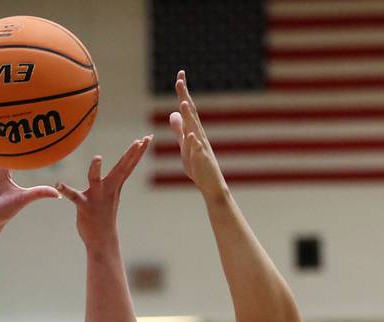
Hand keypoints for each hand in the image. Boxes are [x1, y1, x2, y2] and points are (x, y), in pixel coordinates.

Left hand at [55, 136, 151, 246]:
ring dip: (96, 169)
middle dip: (131, 154)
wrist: (102, 240)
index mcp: (115, 186)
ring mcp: (97, 198)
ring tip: (98, 158)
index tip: (148, 138)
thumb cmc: (105, 215)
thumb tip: (121, 169)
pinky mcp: (84, 207)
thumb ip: (116, 180)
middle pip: (121, 168)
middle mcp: (108, 189)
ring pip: (95, 180)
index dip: (138, 152)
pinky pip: (74, 197)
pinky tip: (58, 184)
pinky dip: (66, 190)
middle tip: (140, 140)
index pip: (129, 165)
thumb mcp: (113, 194)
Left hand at [169, 71, 226, 199]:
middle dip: (185, 96)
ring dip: (190, 116)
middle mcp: (198, 135)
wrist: (210, 184)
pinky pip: (198, 151)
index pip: (187, 108)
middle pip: (191, 113)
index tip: (179, 75)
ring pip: (195, 129)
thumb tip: (172, 113)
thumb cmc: (197, 166)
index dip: (183, 92)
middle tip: (180, 80)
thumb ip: (178, 130)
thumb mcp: (184, 145)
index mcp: (192, 130)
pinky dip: (194, 143)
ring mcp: (201, 147)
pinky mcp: (202, 160)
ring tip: (184, 102)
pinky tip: (191, 136)